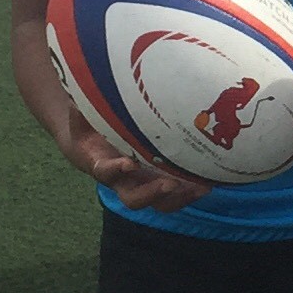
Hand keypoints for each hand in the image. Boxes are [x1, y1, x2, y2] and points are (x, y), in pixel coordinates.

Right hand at [55, 115, 205, 212]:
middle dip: (152, 193)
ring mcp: (142, 184)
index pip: (105, 172)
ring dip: (180, 197)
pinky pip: (177, 193)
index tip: (127, 163)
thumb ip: (82, 107)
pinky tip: (212, 179)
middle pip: (134, 198)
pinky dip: (193, 189)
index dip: (114, 170)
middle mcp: (122, 181)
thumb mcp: (81, 115)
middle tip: (169, 184)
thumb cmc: (88, 126)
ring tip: (201, 186)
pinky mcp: (159, 181)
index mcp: (100, 164)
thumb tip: (80, 91)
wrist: (92, 144)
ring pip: (160, 202)